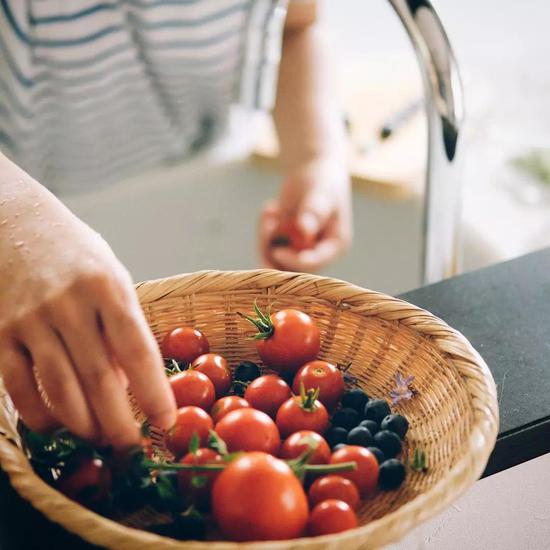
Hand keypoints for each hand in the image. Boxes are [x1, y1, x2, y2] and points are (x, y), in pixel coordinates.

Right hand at [0, 177, 175, 447]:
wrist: (16, 224)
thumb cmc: (78, 255)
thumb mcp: (113, 278)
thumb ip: (122, 327)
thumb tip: (128, 383)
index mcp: (108, 287)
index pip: (138, 350)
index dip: (155, 392)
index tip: (168, 421)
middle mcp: (70, 305)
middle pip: (99, 378)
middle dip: (119, 423)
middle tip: (133, 448)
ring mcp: (30, 320)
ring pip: (60, 390)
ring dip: (83, 425)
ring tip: (100, 439)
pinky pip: (18, 387)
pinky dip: (39, 416)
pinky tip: (56, 427)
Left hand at [259, 156, 351, 271]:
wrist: (312, 171)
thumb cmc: (322, 180)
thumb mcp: (321, 193)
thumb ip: (314, 211)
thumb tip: (304, 229)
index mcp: (336, 246)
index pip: (316, 263)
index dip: (295, 262)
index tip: (277, 251)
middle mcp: (319, 254)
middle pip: (292, 268)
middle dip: (274, 249)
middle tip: (268, 223)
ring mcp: (300, 251)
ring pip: (275, 261)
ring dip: (265, 238)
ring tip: (270, 210)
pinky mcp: (284, 245)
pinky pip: (267, 248)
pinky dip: (263, 231)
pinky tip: (270, 208)